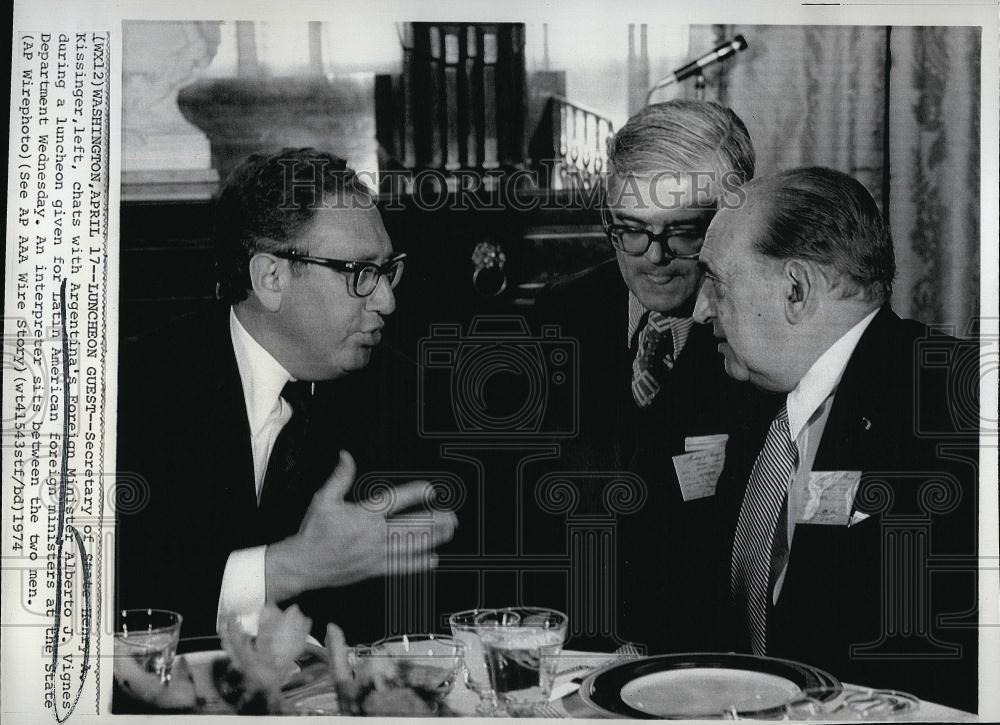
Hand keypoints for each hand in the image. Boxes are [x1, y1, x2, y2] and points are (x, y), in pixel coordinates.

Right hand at [265, 451, 456, 601]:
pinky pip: (401, 566)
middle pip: (411, 526)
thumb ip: (340, 477)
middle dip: (434, 520)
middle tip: (451, 516)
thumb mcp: (323, 499)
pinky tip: (433, 559)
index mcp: (363, 516)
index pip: (395, 501)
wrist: (303, 564)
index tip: (431, 490)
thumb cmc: (313, 533)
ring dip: (432, 538)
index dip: (415, 494)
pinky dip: (418, 564)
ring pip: (410, 545)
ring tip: (448, 531)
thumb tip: (346, 457)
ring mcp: (376, 554)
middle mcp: (373, 535)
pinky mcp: (374, 569)